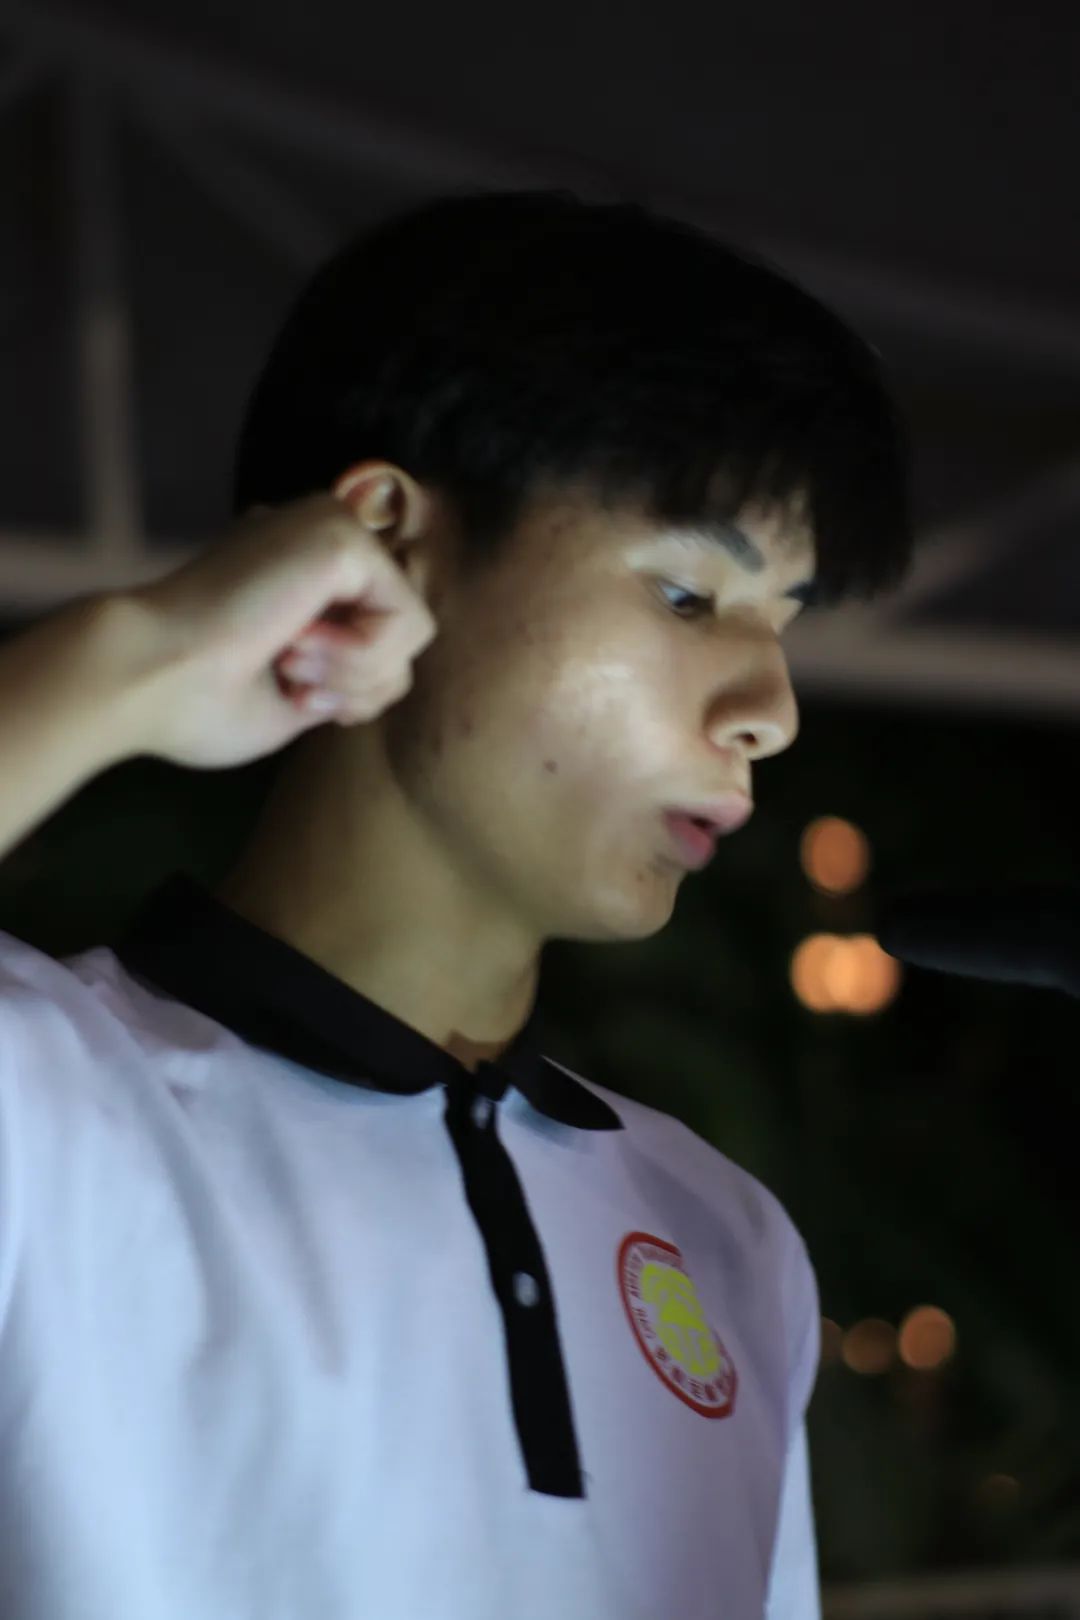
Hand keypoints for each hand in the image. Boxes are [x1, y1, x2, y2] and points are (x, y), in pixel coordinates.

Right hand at [115, 475, 437, 769]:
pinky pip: (409, 621)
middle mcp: (317, 541)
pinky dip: (361, 659)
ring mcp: (331, 530)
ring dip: (357, 676)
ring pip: (412, 629)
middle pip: (404, 635)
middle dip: (363, 688)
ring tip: (289, 664)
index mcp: (299, 572)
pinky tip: (298, 648)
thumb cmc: (197, 702)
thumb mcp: (295, 695)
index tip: (298, 698)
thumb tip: (394, 672)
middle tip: (294, 685)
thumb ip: (348, 674)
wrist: (144, 678)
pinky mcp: (343, 537)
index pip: (381, 636)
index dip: (356, 689)